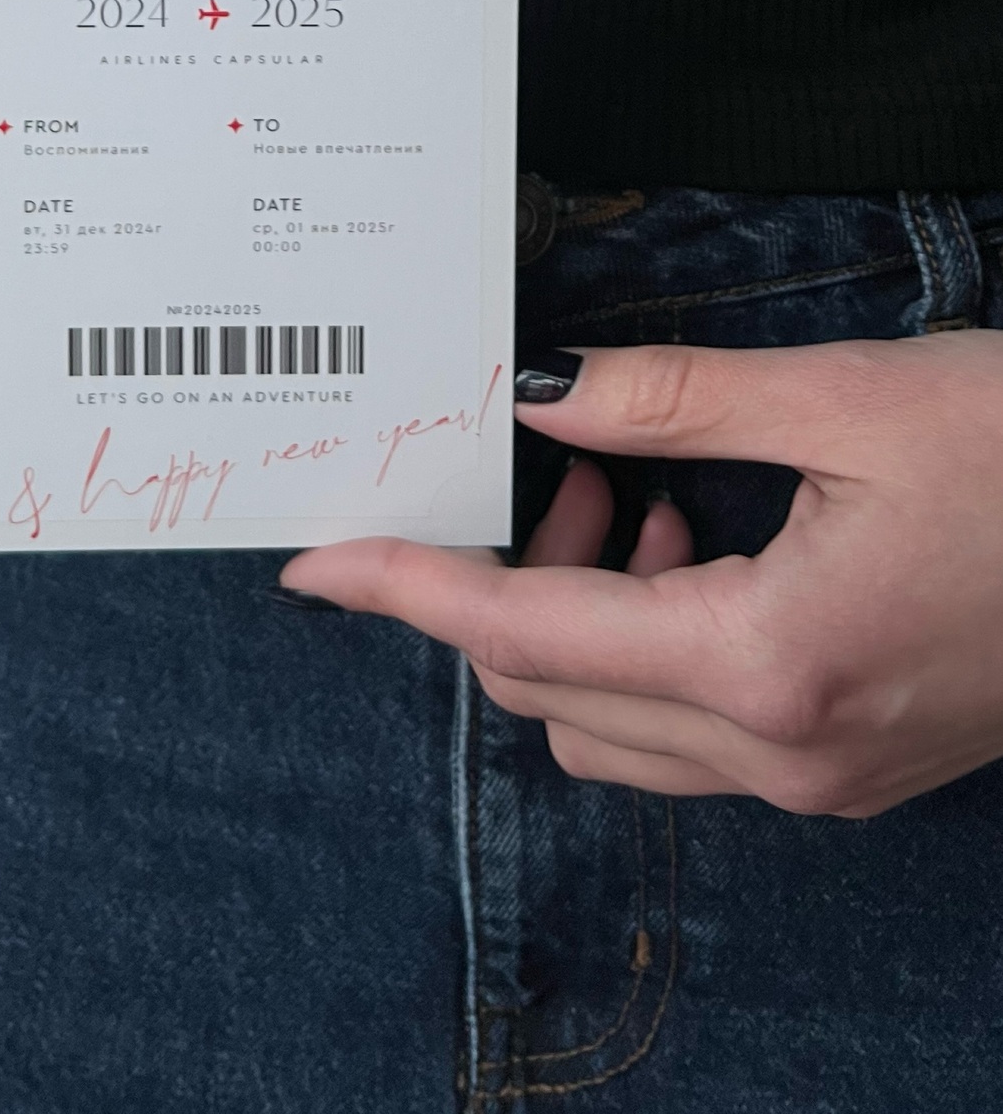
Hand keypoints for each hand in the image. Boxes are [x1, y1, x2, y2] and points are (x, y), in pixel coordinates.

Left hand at [283, 334, 1002, 815]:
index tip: (318, 562)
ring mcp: (821, 777)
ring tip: (626, 497)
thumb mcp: (850, 401)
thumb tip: (534, 391)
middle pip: (549, 688)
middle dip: (500, 582)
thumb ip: (669, 399)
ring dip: (575, 616)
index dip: (407, 589)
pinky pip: (688, 731)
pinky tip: (693, 544)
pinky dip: (646, 644)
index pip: (524, 630)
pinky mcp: (849, 766)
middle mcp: (783, 751)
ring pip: (610, 723)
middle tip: (530, 471)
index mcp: (769, 662)